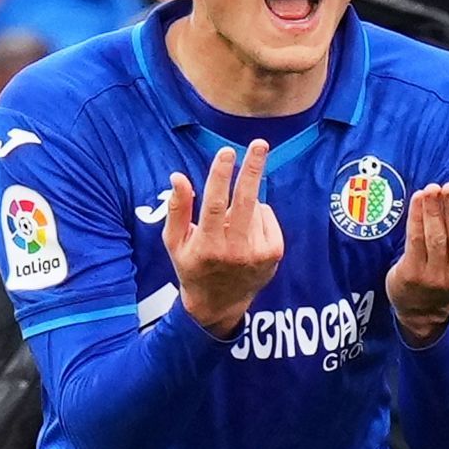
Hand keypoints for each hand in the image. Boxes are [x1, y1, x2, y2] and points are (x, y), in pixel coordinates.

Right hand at [163, 142, 284, 337]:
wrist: (219, 304)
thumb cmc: (192, 267)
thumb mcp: (175, 243)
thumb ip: (177, 209)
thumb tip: (178, 177)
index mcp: (206, 246)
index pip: (215, 205)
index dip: (221, 176)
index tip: (226, 153)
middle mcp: (234, 251)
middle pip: (246, 201)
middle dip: (253, 169)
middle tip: (260, 144)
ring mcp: (257, 253)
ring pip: (255, 207)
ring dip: (246, 202)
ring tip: (232, 222)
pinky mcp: (273, 253)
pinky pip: (267, 217)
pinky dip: (258, 214)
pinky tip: (246, 230)